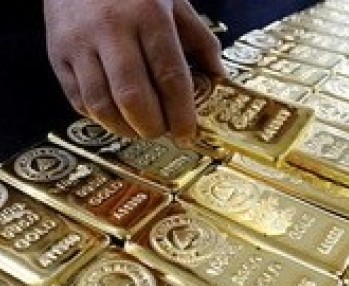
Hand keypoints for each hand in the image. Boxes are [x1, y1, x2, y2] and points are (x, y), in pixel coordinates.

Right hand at [43, 0, 222, 143]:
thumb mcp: (174, 3)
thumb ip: (200, 40)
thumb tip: (217, 77)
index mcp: (148, 15)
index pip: (170, 77)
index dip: (181, 114)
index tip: (186, 135)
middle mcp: (110, 29)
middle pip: (133, 97)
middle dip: (151, 127)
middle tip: (161, 131)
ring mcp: (78, 43)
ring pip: (102, 105)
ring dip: (125, 129)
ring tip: (139, 128)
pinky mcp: (57, 54)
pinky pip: (79, 100)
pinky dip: (100, 117)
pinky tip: (116, 115)